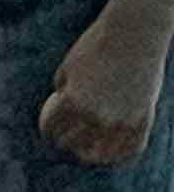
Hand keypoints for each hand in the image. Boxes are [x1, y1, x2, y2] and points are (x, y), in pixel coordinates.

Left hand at [41, 0, 170, 167]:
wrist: (134, 35)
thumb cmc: (96, 46)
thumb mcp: (68, 67)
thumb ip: (63, 92)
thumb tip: (60, 110)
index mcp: (72, 101)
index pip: (52, 130)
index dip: (48, 134)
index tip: (50, 136)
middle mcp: (95, 115)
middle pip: (74, 144)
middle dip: (66, 145)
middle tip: (67, 145)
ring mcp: (121, 119)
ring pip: (103, 152)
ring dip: (93, 155)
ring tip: (89, 154)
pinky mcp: (143, 119)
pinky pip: (131, 148)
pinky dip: (121, 155)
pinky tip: (114, 155)